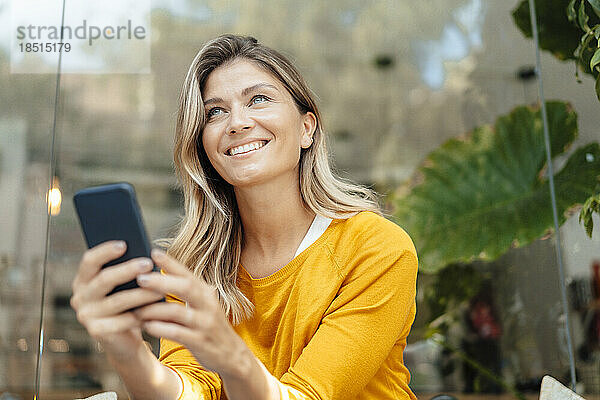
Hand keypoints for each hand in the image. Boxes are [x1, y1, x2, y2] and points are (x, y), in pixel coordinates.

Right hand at [70, 240, 164, 357]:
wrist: (125, 340)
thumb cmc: (128, 304)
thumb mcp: (125, 286)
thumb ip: (127, 270)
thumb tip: (146, 253)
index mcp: (83, 280)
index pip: (89, 260)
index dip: (105, 251)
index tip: (124, 244)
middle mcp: (80, 297)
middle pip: (104, 279)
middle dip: (128, 270)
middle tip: (149, 263)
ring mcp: (86, 315)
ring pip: (118, 300)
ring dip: (141, 293)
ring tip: (161, 287)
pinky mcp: (97, 332)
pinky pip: (122, 320)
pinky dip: (141, 314)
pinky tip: (156, 309)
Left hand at [134, 249, 250, 377]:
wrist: (231, 355)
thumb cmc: (209, 327)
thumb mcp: (204, 305)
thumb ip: (186, 292)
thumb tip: (158, 277)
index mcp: (207, 293)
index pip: (188, 273)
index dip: (172, 263)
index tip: (154, 252)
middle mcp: (208, 305)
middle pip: (185, 287)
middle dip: (161, 282)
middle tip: (140, 278)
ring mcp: (204, 324)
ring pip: (177, 312)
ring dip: (154, 310)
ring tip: (136, 310)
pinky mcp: (199, 342)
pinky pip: (176, 333)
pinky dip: (159, 328)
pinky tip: (146, 326)